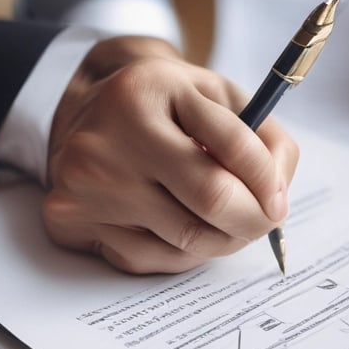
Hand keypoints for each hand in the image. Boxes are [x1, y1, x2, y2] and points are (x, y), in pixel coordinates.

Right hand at [43, 37, 298, 273]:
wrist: (86, 114)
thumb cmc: (164, 107)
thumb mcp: (215, 96)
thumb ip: (262, 135)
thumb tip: (277, 199)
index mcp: (147, 90)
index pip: (233, 145)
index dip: (270, 180)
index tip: (279, 200)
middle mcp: (109, 136)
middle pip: (212, 199)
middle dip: (254, 219)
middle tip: (264, 221)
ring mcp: (85, 182)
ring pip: (187, 240)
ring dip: (222, 239)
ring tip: (224, 221)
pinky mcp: (69, 219)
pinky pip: (151, 259)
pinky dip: (182, 252)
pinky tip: (179, 225)